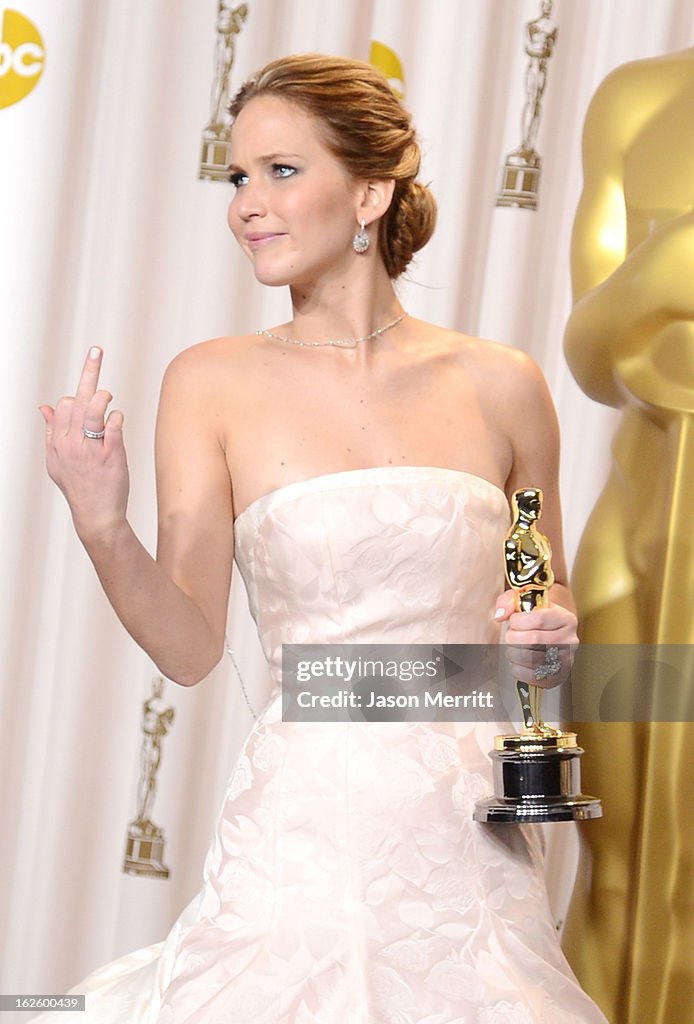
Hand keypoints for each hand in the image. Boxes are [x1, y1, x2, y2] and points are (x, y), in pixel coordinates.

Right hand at [39, 347, 129, 541]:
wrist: (96, 515)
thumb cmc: (79, 486)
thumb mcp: (56, 461)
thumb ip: (52, 432)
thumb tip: (45, 406)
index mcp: (58, 442)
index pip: (63, 406)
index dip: (76, 394)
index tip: (89, 383)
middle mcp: (71, 444)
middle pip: (77, 401)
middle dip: (89, 378)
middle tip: (97, 352)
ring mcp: (91, 449)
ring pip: (93, 410)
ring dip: (102, 395)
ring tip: (107, 394)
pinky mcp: (111, 455)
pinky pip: (114, 426)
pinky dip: (117, 418)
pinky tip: (117, 419)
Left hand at [494, 590, 577, 686]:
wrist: (552, 633)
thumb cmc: (537, 617)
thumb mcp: (525, 600)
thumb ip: (509, 601)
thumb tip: (500, 615)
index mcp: (565, 618)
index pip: (538, 619)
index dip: (518, 621)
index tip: (513, 621)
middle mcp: (570, 639)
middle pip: (534, 640)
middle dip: (513, 638)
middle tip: (510, 636)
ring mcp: (566, 659)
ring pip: (531, 659)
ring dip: (514, 654)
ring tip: (513, 648)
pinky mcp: (559, 676)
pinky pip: (533, 677)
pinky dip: (519, 670)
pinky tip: (518, 661)